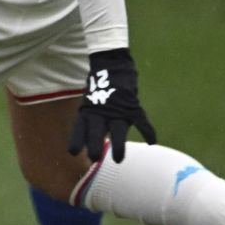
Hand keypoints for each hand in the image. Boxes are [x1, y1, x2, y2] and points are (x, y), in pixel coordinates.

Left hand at [68, 47, 156, 163]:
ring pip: (118, 130)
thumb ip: (93, 120)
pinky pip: (142, 120)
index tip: (72, 152)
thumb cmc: (100, 87)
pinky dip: (148, 131)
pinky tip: (152, 142)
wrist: (111, 65)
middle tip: (94, 159)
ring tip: (118, 160)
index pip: (79, 128)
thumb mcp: (90, 102)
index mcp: (88, 111)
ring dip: (118, 145)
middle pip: (96, 132)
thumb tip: (97, 140)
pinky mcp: (132, 105)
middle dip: (95, 146)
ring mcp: (117, 109)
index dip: (76, 140)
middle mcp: (100, 111)